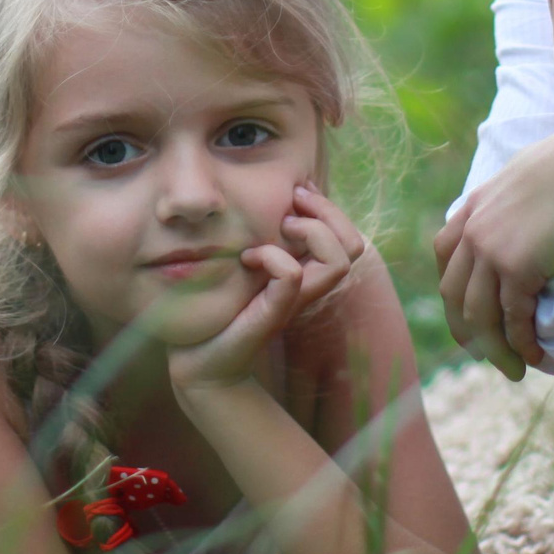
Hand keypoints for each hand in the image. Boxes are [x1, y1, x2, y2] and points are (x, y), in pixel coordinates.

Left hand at [166, 187, 364, 395]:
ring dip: (311, 232)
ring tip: (279, 227)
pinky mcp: (272, 314)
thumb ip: (262, 239)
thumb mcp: (246, 264)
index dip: (331, 208)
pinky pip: (291, 276)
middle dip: (327, 212)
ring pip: (338, 262)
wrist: (201, 361)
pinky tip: (247, 257)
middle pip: (353, 246)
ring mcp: (294, 301)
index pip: (349, 238)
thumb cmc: (221, 308)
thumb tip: (267, 200)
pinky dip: (272, 257)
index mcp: (307, 271)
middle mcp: (309, 286)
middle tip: (291, 205)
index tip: (297, 192)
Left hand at [434, 115, 553, 380]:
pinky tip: (533, 356)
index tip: (468, 315)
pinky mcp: (517, 266)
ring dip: (494, 348)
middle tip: (487, 355)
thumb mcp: (523, 179)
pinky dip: (520, 342)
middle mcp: (472, 231)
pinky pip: (513, 317)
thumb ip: (510, 203)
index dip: (454, 293)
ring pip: (480, 314)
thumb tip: (523, 218)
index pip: (444, 259)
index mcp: (471, 209)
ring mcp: (491, 250)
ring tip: (513, 369)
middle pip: (454, 295)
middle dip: (467, 331)